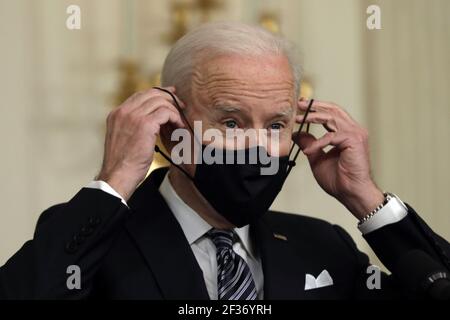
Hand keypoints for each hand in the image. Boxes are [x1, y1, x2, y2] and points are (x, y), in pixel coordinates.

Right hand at [97, 87, 184, 200]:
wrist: (118, 175)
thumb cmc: (123, 164)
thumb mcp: (123, 139)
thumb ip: (132, 126)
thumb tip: (152, 122)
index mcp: (116, 114)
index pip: (140, 95)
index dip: (157, 93)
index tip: (170, 95)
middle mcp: (123, 112)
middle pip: (151, 93)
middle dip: (169, 97)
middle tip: (181, 105)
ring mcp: (133, 116)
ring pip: (160, 101)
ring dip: (174, 110)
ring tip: (180, 121)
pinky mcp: (145, 124)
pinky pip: (166, 112)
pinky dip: (175, 117)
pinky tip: (179, 126)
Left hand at [294, 99, 383, 219]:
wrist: (350, 192)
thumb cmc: (339, 180)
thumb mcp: (317, 158)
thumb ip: (309, 143)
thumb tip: (296, 134)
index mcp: (346, 133)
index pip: (332, 114)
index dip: (316, 108)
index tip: (300, 107)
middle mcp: (353, 130)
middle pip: (333, 110)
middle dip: (314, 106)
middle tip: (298, 104)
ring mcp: (356, 134)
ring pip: (332, 118)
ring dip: (313, 117)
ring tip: (298, 119)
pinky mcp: (354, 140)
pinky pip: (331, 136)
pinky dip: (318, 143)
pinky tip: (309, 151)